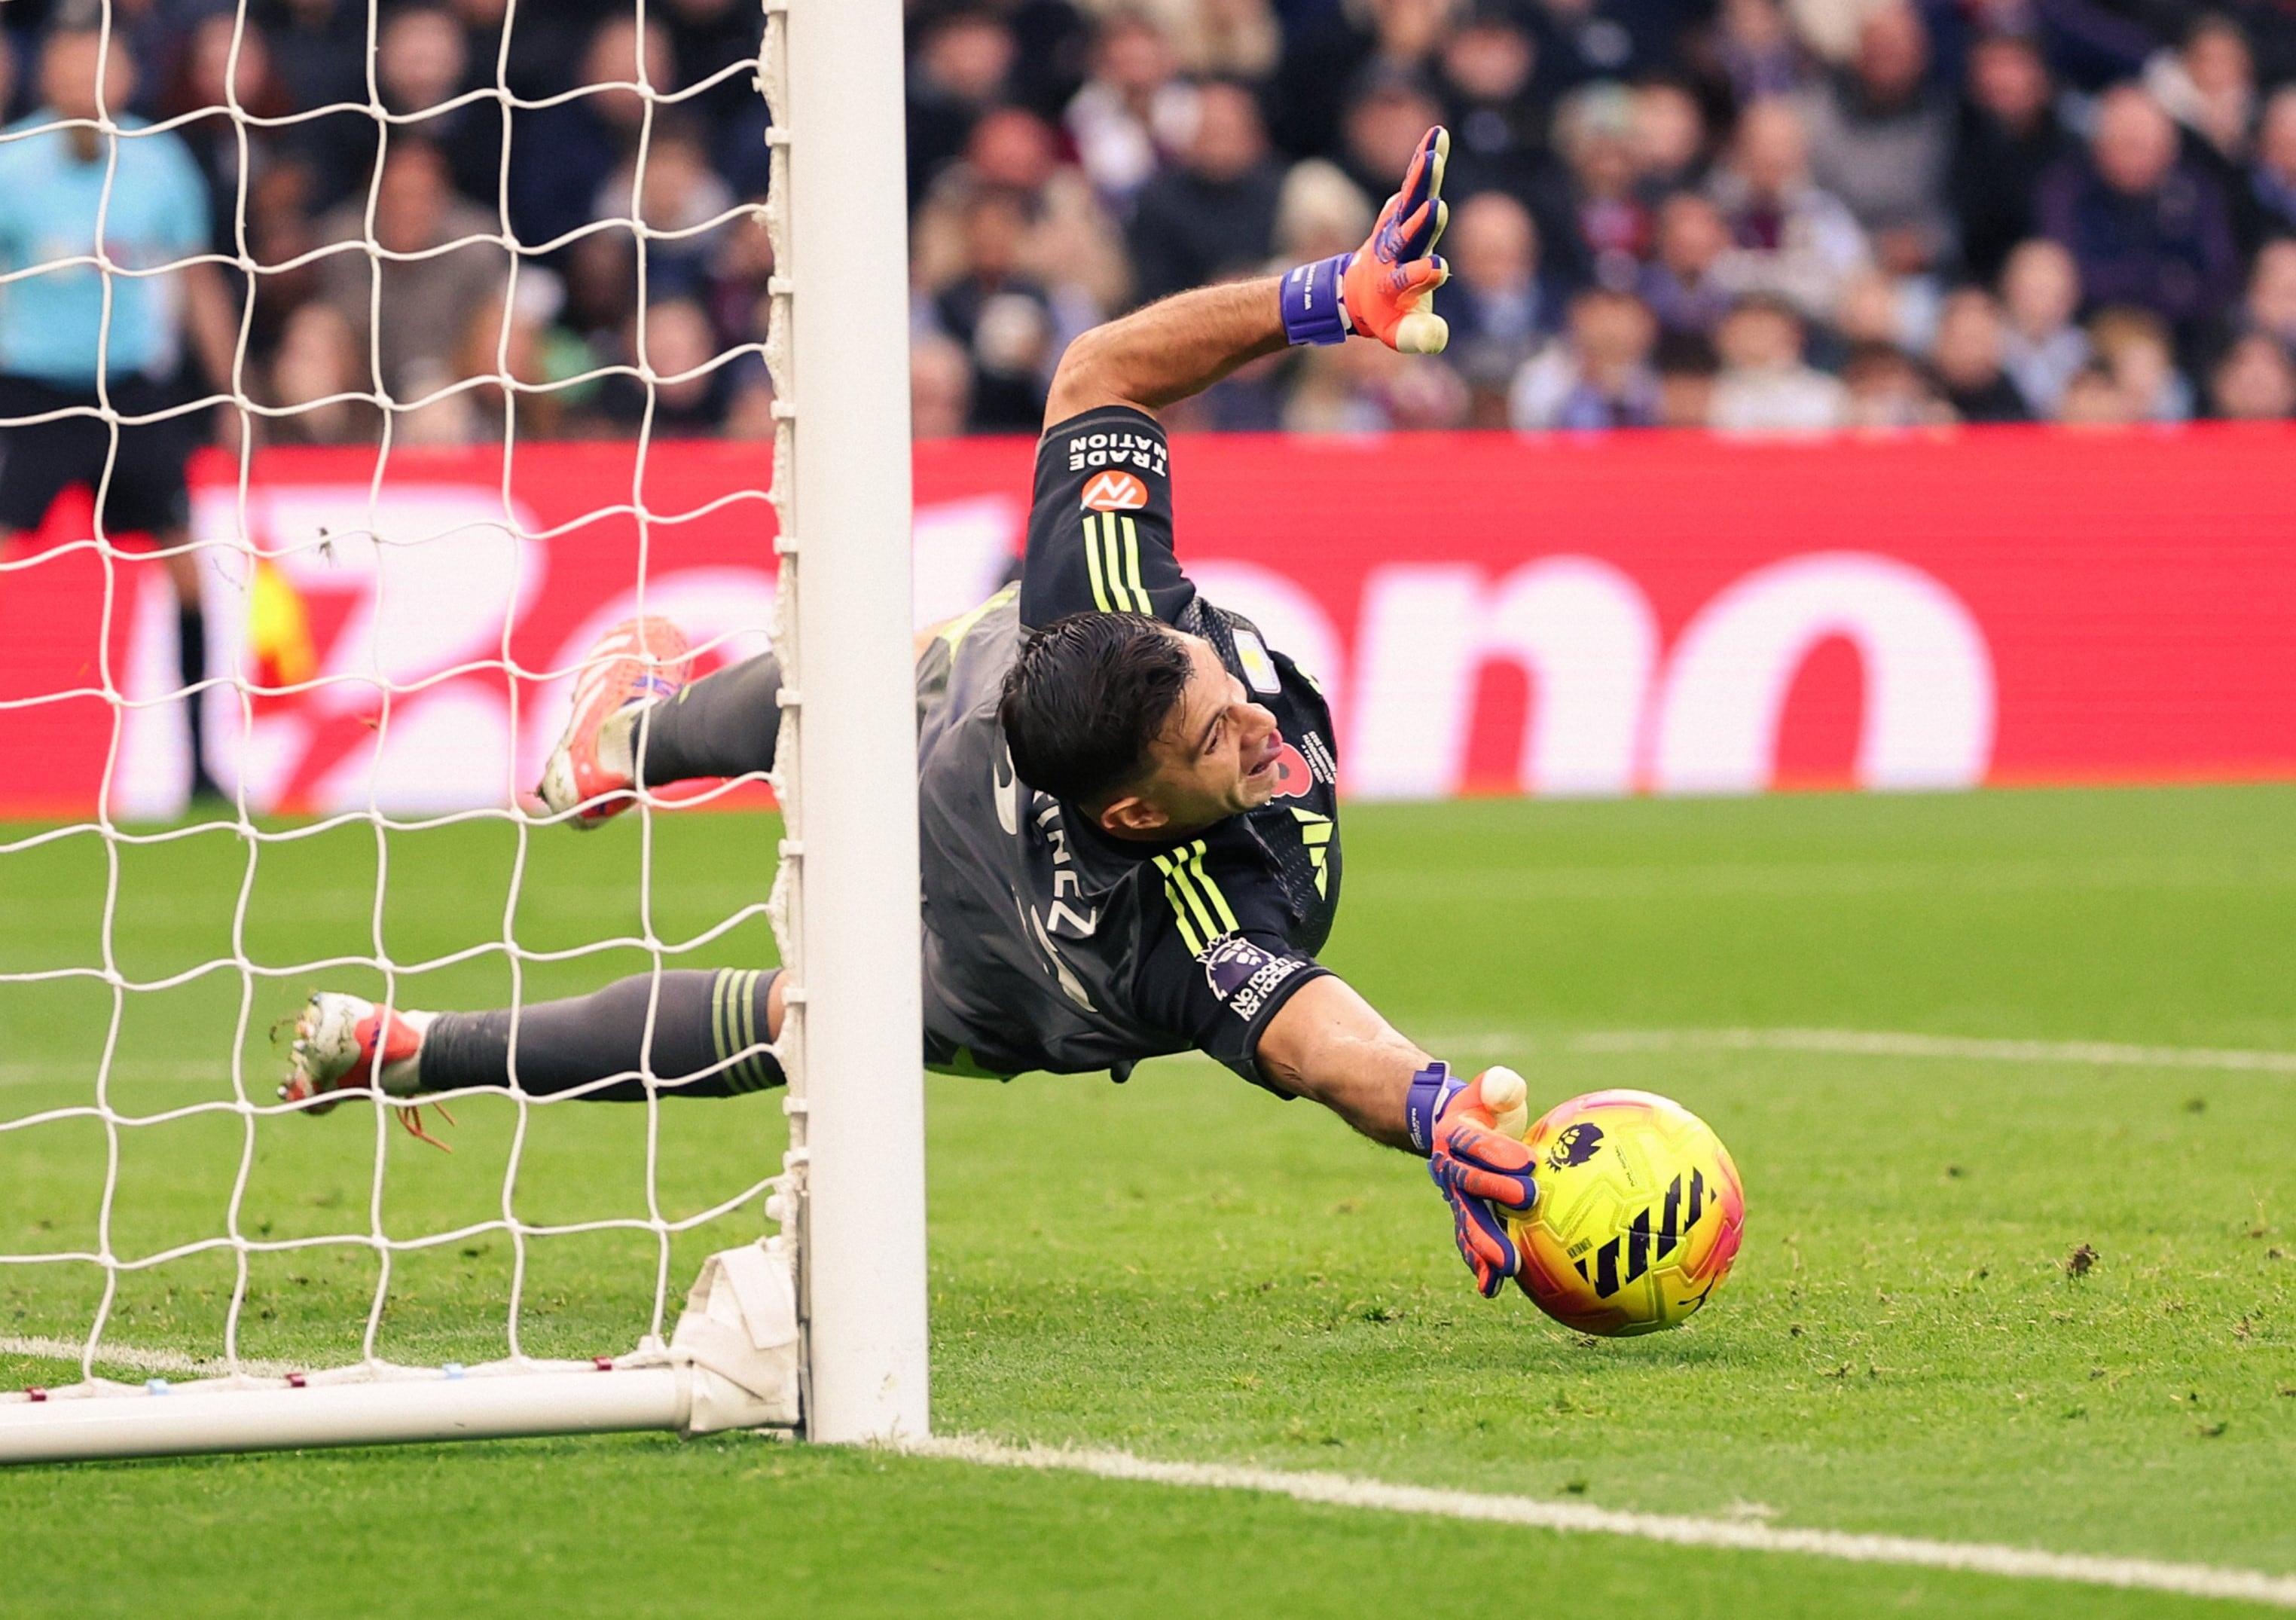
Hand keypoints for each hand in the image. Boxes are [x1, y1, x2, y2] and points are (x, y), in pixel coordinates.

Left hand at [1342, 125, 1451, 355]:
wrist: (1355, 292)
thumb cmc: (1388, 315)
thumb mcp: (1400, 335)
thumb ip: (1418, 337)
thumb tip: (1434, 341)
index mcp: (1396, 285)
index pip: (1409, 280)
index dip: (1421, 277)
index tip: (1435, 272)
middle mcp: (1395, 254)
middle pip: (1410, 234)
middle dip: (1422, 224)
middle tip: (1435, 207)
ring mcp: (1396, 230)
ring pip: (1411, 201)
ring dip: (1423, 178)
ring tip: (1434, 149)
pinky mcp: (1400, 212)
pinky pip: (1414, 184)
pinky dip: (1424, 161)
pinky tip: (1437, 135)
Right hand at [1428, 1066, 1537, 1296]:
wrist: (1451, 1130)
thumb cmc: (1485, 1106)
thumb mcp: (1492, 1088)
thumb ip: (1499, 1085)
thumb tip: (1504, 1089)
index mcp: (1455, 1134)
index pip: (1476, 1143)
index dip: (1498, 1151)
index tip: (1528, 1161)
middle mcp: (1449, 1167)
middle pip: (1470, 1183)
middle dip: (1496, 1193)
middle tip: (1528, 1200)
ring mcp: (1455, 1195)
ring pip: (1468, 1219)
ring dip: (1485, 1242)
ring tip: (1508, 1266)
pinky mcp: (1465, 1216)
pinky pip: (1469, 1240)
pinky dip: (1478, 1264)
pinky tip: (1492, 1288)